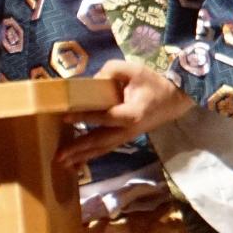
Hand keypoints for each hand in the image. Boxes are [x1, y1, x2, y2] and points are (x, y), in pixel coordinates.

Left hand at [56, 59, 194, 168]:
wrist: (173, 100)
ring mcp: (126, 137)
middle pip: (101, 141)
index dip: (86, 117)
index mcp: (132, 113)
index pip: (106, 116)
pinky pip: (105, 149)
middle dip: (79, 149)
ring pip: (102, 149)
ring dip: (82, 156)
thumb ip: (111, 70)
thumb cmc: (152, 83)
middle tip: (59, 155)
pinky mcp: (124, 139)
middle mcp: (128, 130)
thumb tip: (90, 81)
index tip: (65, 117)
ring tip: (63, 163)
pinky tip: (76, 162)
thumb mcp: (134, 70)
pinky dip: (90, 156)